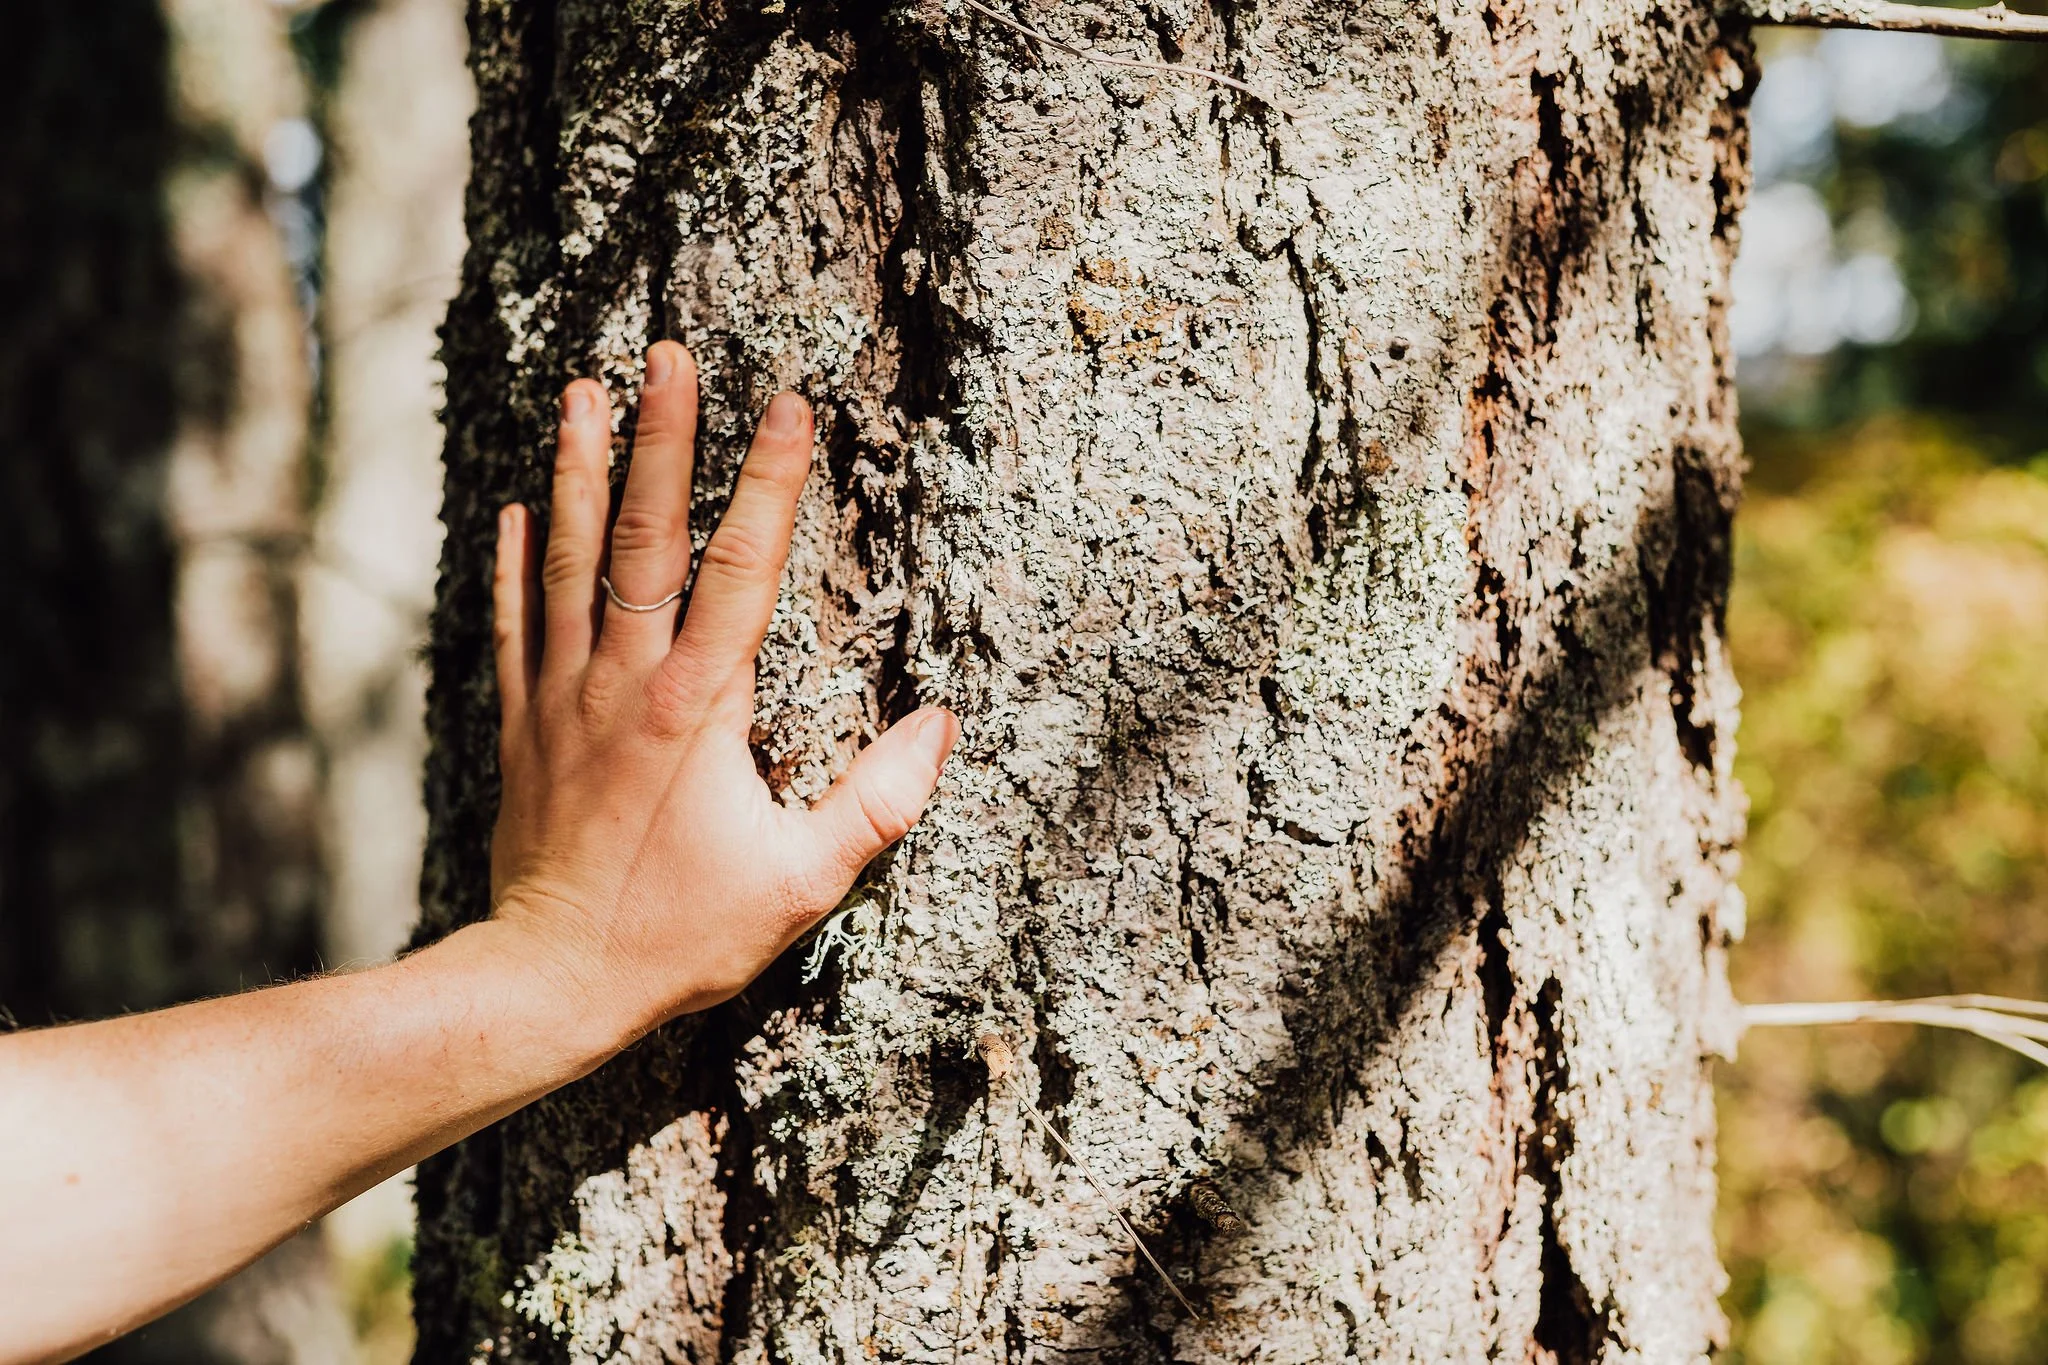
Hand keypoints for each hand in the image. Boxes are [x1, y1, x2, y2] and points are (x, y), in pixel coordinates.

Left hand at [487, 342, 956, 1036]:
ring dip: (576, 470)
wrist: (548, 983)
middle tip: (663, 354)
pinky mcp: (521, 725)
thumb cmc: (680, 936)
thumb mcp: (801, 882)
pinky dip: (515, 559)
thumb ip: (876, 802)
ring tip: (580, 391)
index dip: (769, 482)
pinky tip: (516, 505)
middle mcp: (625, 681)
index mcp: (700, 707)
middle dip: (658, 437)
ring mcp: (563, 697)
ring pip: (569, 560)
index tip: (787, 404)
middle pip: (643, 535)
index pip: (742, 569)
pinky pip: (517, 622)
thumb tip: (940, 725)